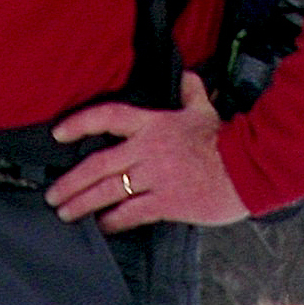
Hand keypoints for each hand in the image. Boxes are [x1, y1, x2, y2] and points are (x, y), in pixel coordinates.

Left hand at [44, 73, 248, 233]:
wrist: (251, 168)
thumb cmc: (227, 140)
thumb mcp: (205, 111)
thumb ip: (192, 94)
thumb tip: (189, 77)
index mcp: (153, 124)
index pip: (108, 116)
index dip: (80, 123)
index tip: (58, 133)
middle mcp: (147, 150)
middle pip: (98, 164)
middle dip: (71, 182)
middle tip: (52, 194)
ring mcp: (155, 177)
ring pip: (108, 191)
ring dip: (83, 204)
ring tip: (66, 213)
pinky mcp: (166, 203)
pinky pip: (132, 213)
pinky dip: (114, 221)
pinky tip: (102, 226)